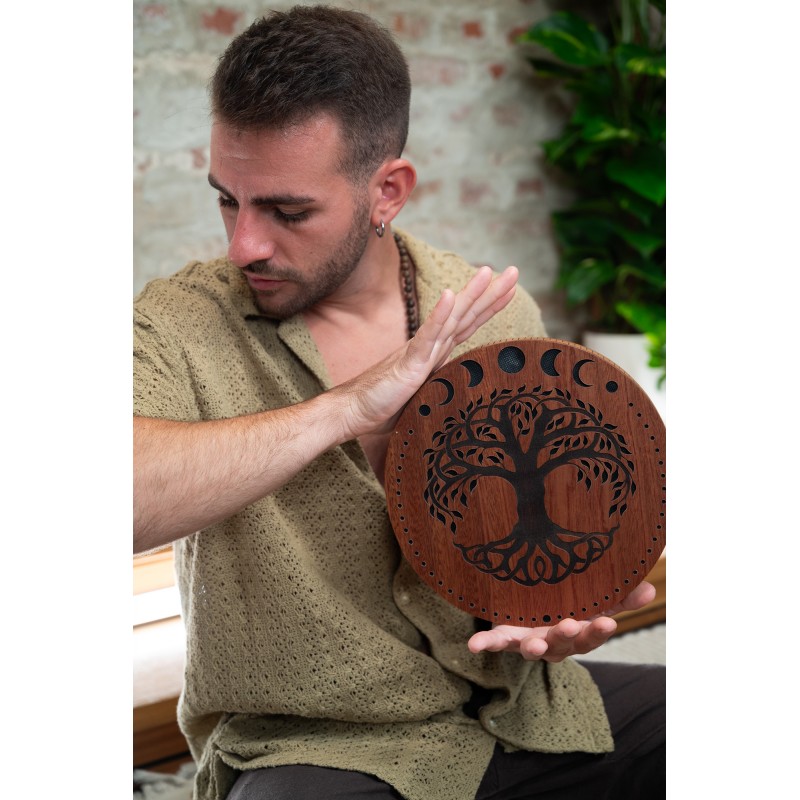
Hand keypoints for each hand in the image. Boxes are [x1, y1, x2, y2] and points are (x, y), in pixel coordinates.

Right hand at [338, 265, 518, 438]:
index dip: (489, 306)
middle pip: (466, 314)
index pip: (468, 325)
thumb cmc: (384, 405)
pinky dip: (439, 315)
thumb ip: (440, 388)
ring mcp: (421, 352)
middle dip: (491, 292)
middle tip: (515, 271)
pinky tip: (449, 295)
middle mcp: (432, 347)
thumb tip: (462, 398)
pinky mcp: (409, 362)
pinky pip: (427, 336)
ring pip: (451, 318)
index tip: (510, 290)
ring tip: (488, 272)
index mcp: (437, 353)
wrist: (355, 411)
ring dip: (471, 294)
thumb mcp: (425, 396)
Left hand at [467, 581, 655, 662]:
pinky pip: (494, 641)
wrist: (526, 607)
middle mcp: (553, 642)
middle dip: (567, 636)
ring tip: (534, 643)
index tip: (608, 623)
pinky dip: (485, 643)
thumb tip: (651, 587)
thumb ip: (620, 598)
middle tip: (571, 625)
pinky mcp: (504, 635)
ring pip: (532, 647)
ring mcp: (528, 640)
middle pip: (562, 644)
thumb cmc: (566, 606)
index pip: (591, 637)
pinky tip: (474, 645)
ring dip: (533, 646)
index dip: (598, 632)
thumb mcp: (594, 602)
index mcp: (576, 634)